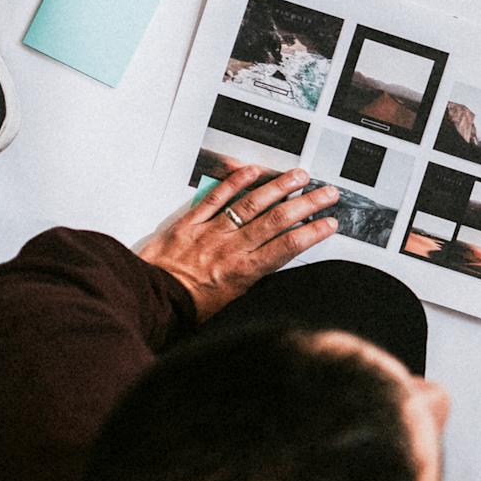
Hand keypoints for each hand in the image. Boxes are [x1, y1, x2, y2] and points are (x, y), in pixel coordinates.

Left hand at [136, 165, 339, 319]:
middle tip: (326, 192)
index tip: (329, 223)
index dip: (312, 232)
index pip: (287, 246)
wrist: (150, 302)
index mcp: (243, 272)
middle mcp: (231, 248)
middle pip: (277, 219)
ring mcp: (212, 232)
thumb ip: (251, 282)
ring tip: (298, 176)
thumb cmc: (185, 310)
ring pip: (251, 204)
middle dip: (306, 203)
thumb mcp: (230, 305)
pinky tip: (252, 171)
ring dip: (279, 187)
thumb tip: (271, 268)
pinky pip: (216, 197)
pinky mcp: (190, 223)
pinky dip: (235, 182)